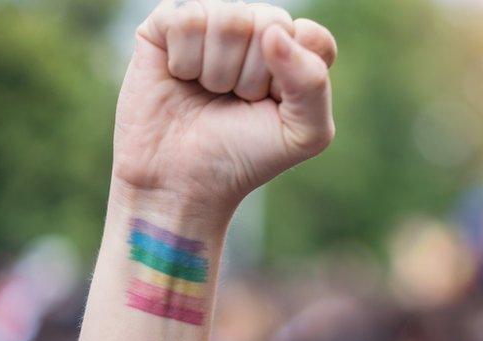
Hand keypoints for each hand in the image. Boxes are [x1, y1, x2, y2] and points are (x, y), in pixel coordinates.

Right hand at [112, 0, 336, 215]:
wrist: (181, 180)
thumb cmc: (245, 156)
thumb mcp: (304, 134)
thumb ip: (313, 82)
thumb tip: (273, 32)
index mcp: (295, 51)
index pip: (311, 36)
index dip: (294, 76)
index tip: (274, 105)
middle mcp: (256, 29)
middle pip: (270, 23)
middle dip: (252, 77)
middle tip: (236, 101)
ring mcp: (212, 21)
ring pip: (229, 19)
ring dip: (217, 71)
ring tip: (208, 91)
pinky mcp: (168, 22)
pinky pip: (186, 18)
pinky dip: (184, 60)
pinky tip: (181, 76)